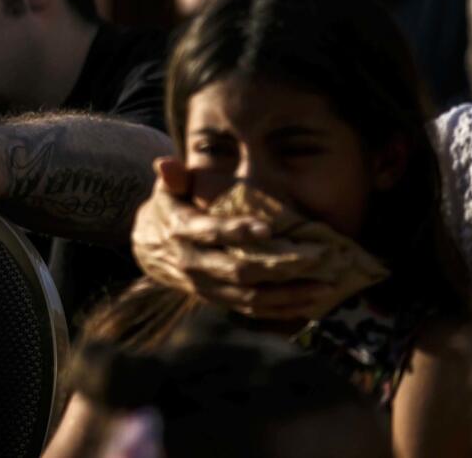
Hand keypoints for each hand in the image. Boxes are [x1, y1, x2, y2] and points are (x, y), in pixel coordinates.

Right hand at [132, 158, 339, 319]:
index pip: (212, 233)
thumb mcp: (166, 190)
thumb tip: (165, 162)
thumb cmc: (169, 209)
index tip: (269, 228)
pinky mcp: (216, 300)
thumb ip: (174, 177)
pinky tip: (309, 302)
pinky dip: (281, 309)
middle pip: (238, 270)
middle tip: (317, 258)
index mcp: (181, 232)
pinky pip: (250, 310)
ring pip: (250, 296)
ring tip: (324, 286)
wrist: (147, 249)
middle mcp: (192, 264)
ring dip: (289, 294)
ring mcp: (205, 287)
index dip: (238, 232)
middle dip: (280, 266)